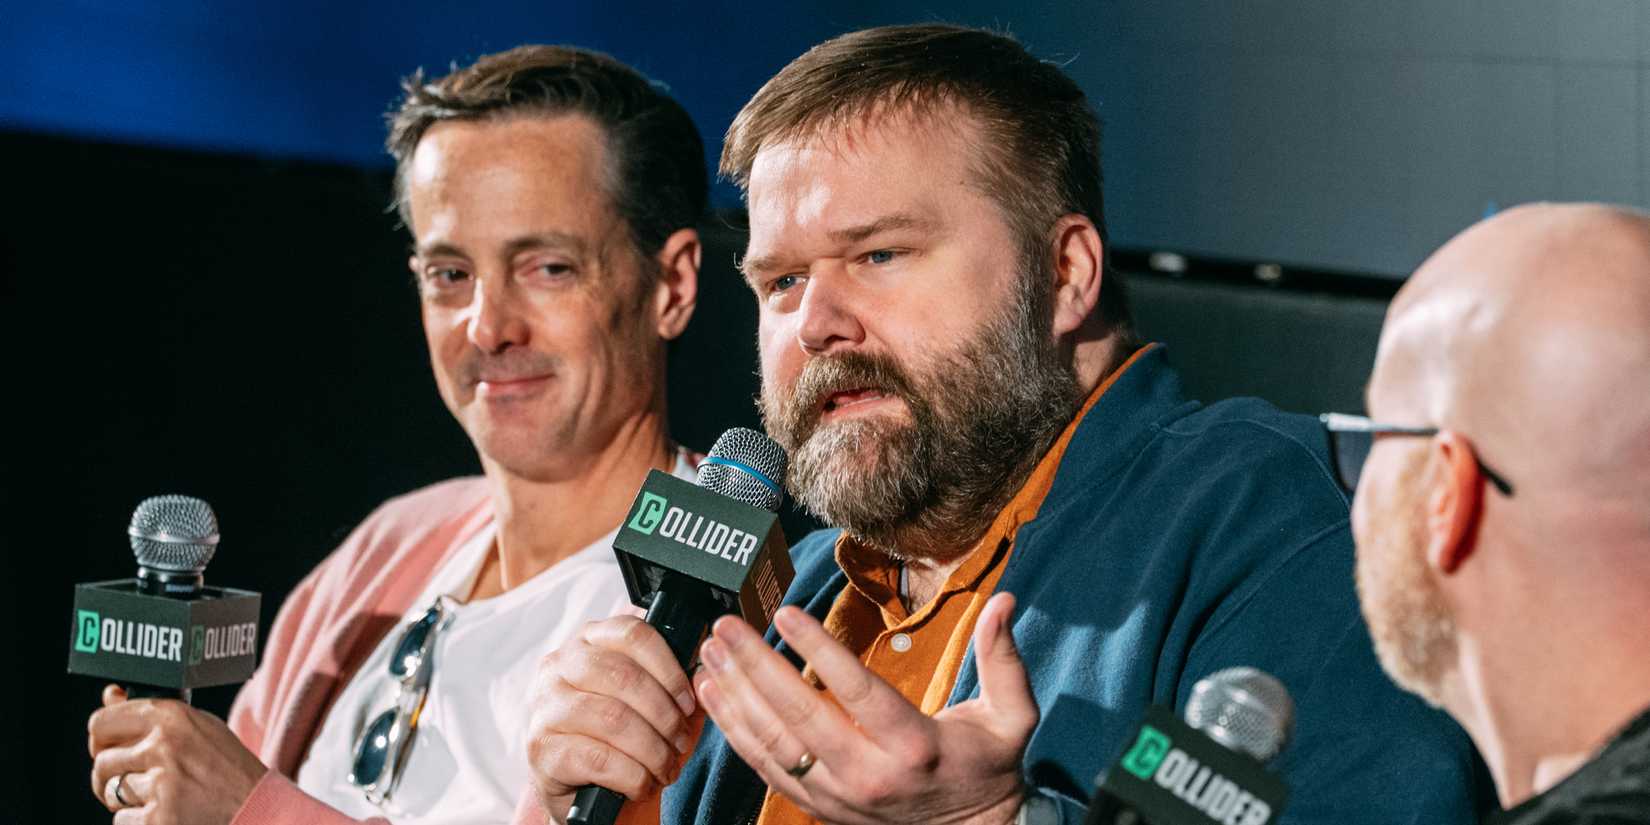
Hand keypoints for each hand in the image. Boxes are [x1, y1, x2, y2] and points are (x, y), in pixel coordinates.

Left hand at [87, 685, 268, 824]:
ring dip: (128, 800)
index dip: (101, 738)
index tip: (108, 748)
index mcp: (172, 716)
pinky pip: (122, 821)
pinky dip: (140, 822)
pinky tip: (169, 814)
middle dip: (114, 776)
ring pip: (110, 793)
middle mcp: (164, 746)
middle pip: (102, 762)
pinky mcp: (157, 819)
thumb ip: (152, 715)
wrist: (257, 808)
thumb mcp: (199, 728)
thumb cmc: (228, 767)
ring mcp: (160, 784)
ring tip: (162, 797)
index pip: (101, 722)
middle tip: (142, 780)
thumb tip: (109, 694)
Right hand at [524, 615, 699, 818]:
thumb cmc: (621, 739)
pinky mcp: (542, 749)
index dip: (669, 668)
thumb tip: (705, 674)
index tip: (688, 701)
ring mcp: (545, 707)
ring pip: (613, 718)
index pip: (632, 634)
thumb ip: (674, 683)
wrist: (587, 791)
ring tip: (666, 766)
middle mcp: (558, 666)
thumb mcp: (648, 703)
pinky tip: (641, 783)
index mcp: (588, 641)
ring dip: (652, 749)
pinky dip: (632, 776)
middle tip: (680, 740)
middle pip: (624, 676)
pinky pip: (599, 758)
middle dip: (664, 714)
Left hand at [695, 591, 1036, 824]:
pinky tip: (714, 693)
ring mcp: (838, 796)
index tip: (786, 614)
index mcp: (915, 747)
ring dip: (735, 695)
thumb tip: (1004, 601)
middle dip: (756, 667)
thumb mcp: (1011, 716)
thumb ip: (1003, 659)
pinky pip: (765, 767)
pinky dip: (734, 729)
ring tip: (712, 651)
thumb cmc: (988, 764)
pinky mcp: (819, 806)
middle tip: (729, 625)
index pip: (858, 693)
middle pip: (800, 716)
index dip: (819, 651)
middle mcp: (870, 775)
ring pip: (773, 744)